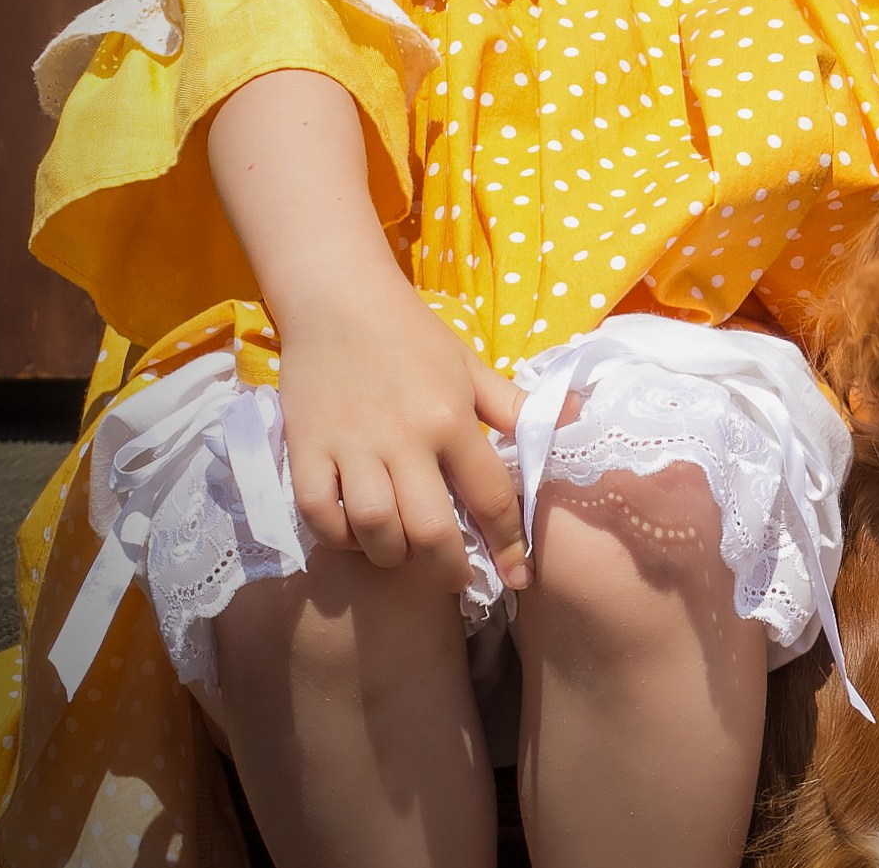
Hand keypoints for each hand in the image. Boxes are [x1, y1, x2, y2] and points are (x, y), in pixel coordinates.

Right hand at [276, 276, 530, 591]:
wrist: (339, 298)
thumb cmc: (413, 334)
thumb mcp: (471, 366)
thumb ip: (515, 405)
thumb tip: (573, 422)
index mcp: (452, 418)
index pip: (490, 496)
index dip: (509, 543)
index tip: (518, 576)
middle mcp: (404, 438)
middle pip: (430, 529)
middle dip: (450, 569)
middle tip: (458, 580)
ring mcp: (351, 446)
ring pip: (374, 528)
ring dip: (392, 555)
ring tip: (405, 554)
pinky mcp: (304, 449)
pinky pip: (319, 513)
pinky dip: (338, 536)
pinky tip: (356, 533)